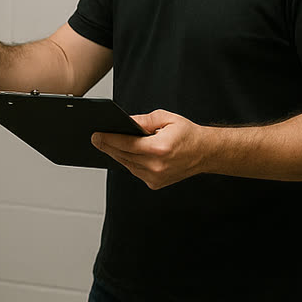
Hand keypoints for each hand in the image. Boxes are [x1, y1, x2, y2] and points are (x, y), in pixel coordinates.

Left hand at [92, 110, 206, 189]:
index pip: (126, 144)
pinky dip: (129, 162)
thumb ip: (144, 120)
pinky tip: (123, 153)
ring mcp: (155, 177)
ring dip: (117, 155)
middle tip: (96, 138)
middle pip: (123, 156)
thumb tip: (125, 122)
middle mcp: (156, 166)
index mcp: (159, 149)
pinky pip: (135, 171)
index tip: (96, 135)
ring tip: (106, 144)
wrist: (205, 152)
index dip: (109, 139)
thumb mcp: (166, 118)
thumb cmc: (188, 134)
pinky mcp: (155, 183)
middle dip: (108, 146)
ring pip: (127, 165)